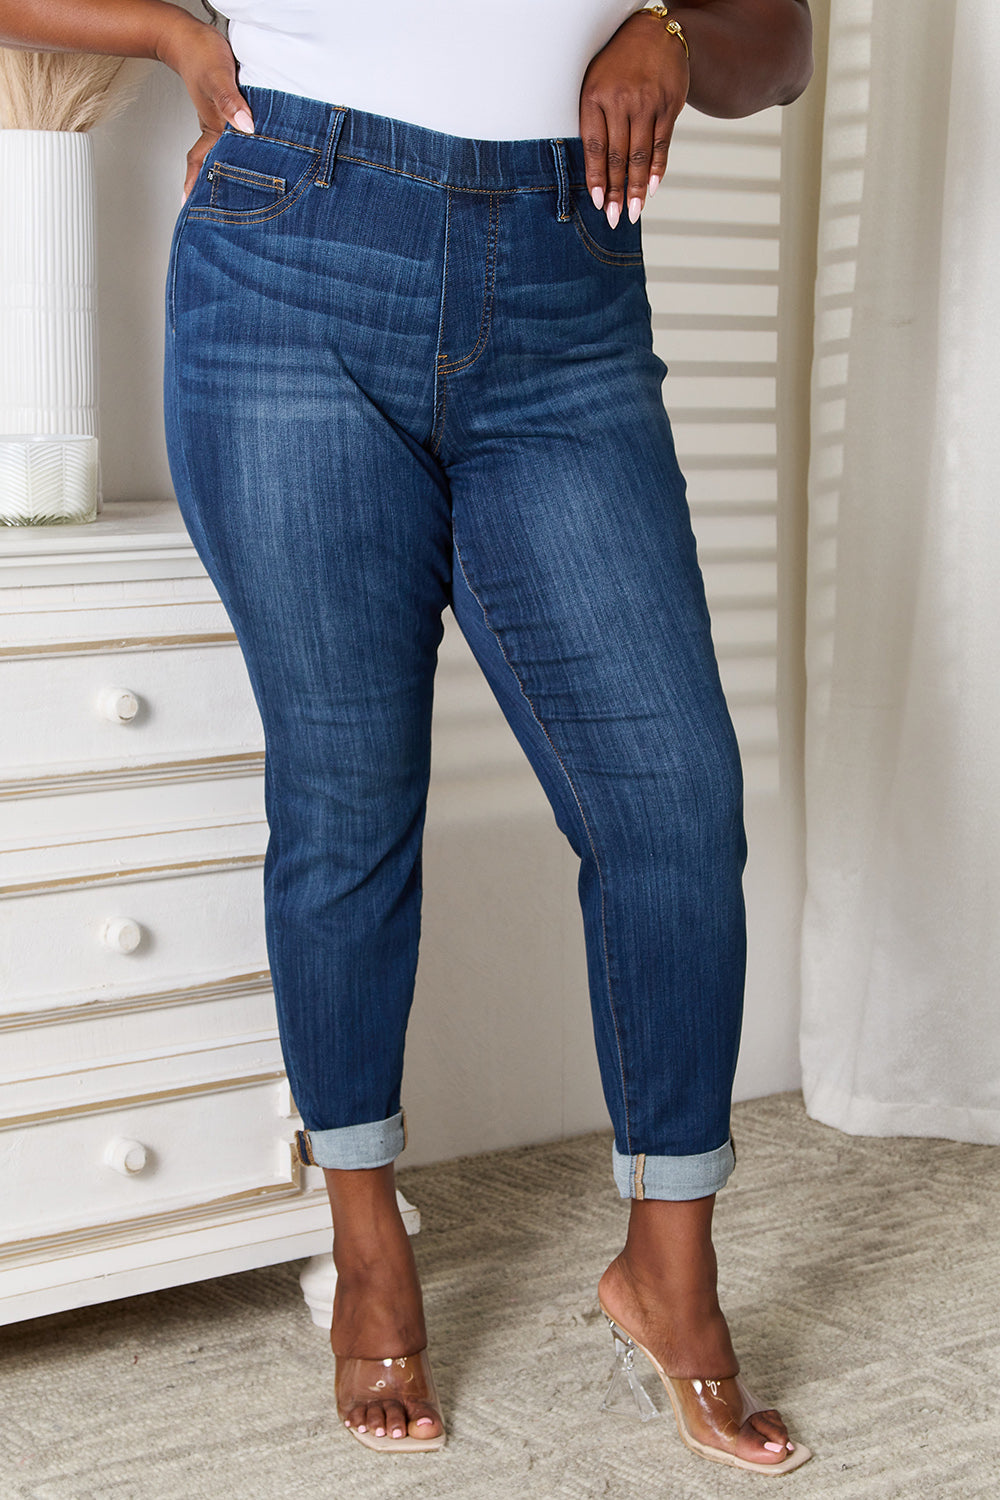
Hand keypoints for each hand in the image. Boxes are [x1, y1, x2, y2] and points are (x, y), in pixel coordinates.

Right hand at [155, 10, 254, 200]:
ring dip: (232, 176)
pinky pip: (237, 140)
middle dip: (218, 194)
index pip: (204, 166)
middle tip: (223, 220)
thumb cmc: (199, 52)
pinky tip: (252, 160)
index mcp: (212, 129)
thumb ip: (230, 100)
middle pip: (216, 168)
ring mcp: (222, 124)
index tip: (194, 214)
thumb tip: (245, 125)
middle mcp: (217, 131)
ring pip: (227, 156)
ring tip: (242, 200)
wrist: (188, 36)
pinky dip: (242, 154)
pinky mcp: (230, 115)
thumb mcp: (217, 75)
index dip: (200, 189)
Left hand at [580, 11, 689, 227]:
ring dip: (636, 188)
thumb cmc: (618, 66)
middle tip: (615, 218)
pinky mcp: (668, 104)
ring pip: (640, 154)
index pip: (594, 146)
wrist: (655, 34)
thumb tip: (596, 170)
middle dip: (616, 192)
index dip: (596, 177)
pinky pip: (662, 144)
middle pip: (618, 156)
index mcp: (595, 96)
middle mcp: (621, 100)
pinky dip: (656, 169)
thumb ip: (594, 121)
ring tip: (632, 212)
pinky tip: (651, 188)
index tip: (598, 202)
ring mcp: (647, 102)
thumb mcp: (595, 84)